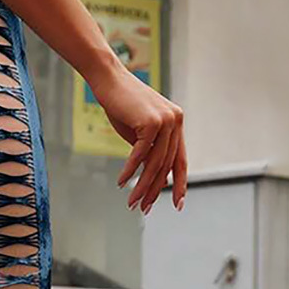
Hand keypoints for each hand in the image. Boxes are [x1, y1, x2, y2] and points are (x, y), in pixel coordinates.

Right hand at [89, 61, 186, 213]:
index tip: (178, 203)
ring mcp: (166, 121)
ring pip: (155, 163)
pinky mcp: (151, 122)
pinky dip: (130, 171)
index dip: (180, 183)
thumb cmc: (120, 104)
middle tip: (144, 209)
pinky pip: (140, 154)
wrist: (108, 80)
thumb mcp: (138, 130)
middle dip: (155, 191)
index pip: (180, 160)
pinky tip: (122, 183)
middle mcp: (175, 121)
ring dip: (141, 186)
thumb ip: (148, 149)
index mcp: (176, 123)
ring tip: (132, 202)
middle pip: (166, 165)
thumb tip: (151, 175)